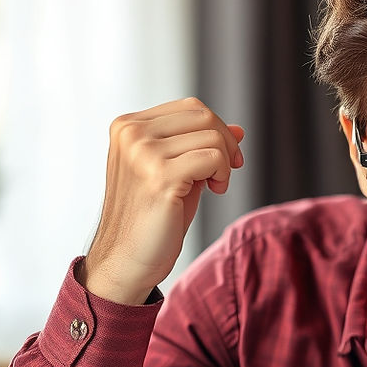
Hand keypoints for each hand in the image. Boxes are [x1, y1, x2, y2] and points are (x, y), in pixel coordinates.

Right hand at [82, 98, 244, 304]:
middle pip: (203, 116)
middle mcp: (131, 133)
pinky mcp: (159, 175)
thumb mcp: (179, 172)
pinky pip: (213, 157)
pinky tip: (213, 190)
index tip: (222, 160)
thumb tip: (239, 129)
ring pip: (212, 136)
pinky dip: (222, 174)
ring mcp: (142, 152)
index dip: (217, 130)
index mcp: (128, 126)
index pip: (191, 107)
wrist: (127, 259)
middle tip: (223, 174)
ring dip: (224, 163)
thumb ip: (202, 146)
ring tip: (214, 186)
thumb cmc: (153, 218)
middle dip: (226, 144)